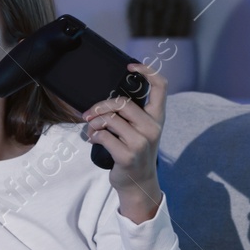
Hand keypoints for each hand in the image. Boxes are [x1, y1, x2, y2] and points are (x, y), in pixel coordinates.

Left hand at [81, 63, 165, 223]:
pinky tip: (94, 140)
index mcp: (157, 117)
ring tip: (92, 130)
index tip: (130, 66)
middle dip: (100, 106)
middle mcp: (153, 127)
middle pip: (122, 102)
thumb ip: (131, 114)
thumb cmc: (133, 152)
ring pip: (110, 119)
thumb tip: (106, 98)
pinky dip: (93, 136)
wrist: (137, 183)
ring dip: (94, 123)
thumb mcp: (139, 131)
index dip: (147, 71)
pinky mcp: (128, 155)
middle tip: (88, 114)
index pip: (161, 86)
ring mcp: (141, 142)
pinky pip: (103, 136)